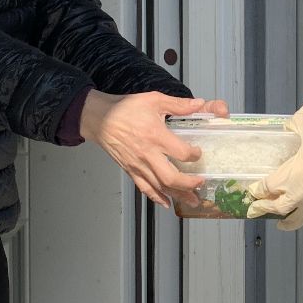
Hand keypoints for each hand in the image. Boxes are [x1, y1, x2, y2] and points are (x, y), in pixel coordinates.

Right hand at [80, 91, 227, 207]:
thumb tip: (199, 103)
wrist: (101, 119)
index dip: (194, 155)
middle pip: (171, 177)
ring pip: (160, 187)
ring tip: (193, 200)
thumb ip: (178, 104)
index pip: (181, 152)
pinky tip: (166, 202)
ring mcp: (138, 165)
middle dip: (189, 184)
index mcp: (155, 136)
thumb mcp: (154, 100)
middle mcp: (147, 154)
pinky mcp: (130, 170)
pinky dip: (157, 198)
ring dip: (178, 195)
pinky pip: (145, 188)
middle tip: (201, 184)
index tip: (198, 153)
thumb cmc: (125, 109)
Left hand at [245, 102, 302, 229]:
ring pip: (299, 217)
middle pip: (278, 208)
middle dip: (265, 210)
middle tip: (256, 210)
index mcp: (291, 176)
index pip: (267, 188)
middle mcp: (302, 194)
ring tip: (282, 222)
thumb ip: (295, 123)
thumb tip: (290, 126)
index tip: (252, 190)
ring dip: (287, 220)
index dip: (257, 190)